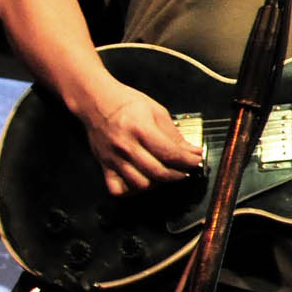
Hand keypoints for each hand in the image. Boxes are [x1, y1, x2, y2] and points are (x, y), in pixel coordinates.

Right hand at [84, 83, 204, 195]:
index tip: (196, 159)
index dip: (189, 160)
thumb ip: (174, 134)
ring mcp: (113, 159)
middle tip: (186, 169)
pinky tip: (142, 181)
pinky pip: (117, 189)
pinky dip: (132, 191)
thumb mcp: (156, 111)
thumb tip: (192, 151)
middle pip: (158, 172)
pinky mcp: (104, 166)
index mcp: (141, 129)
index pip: (170, 154)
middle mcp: (126, 146)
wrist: (95, 101)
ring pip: (140, 185)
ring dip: (158, 184)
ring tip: (166, 174)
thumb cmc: (127, 103)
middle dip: (179, 174)